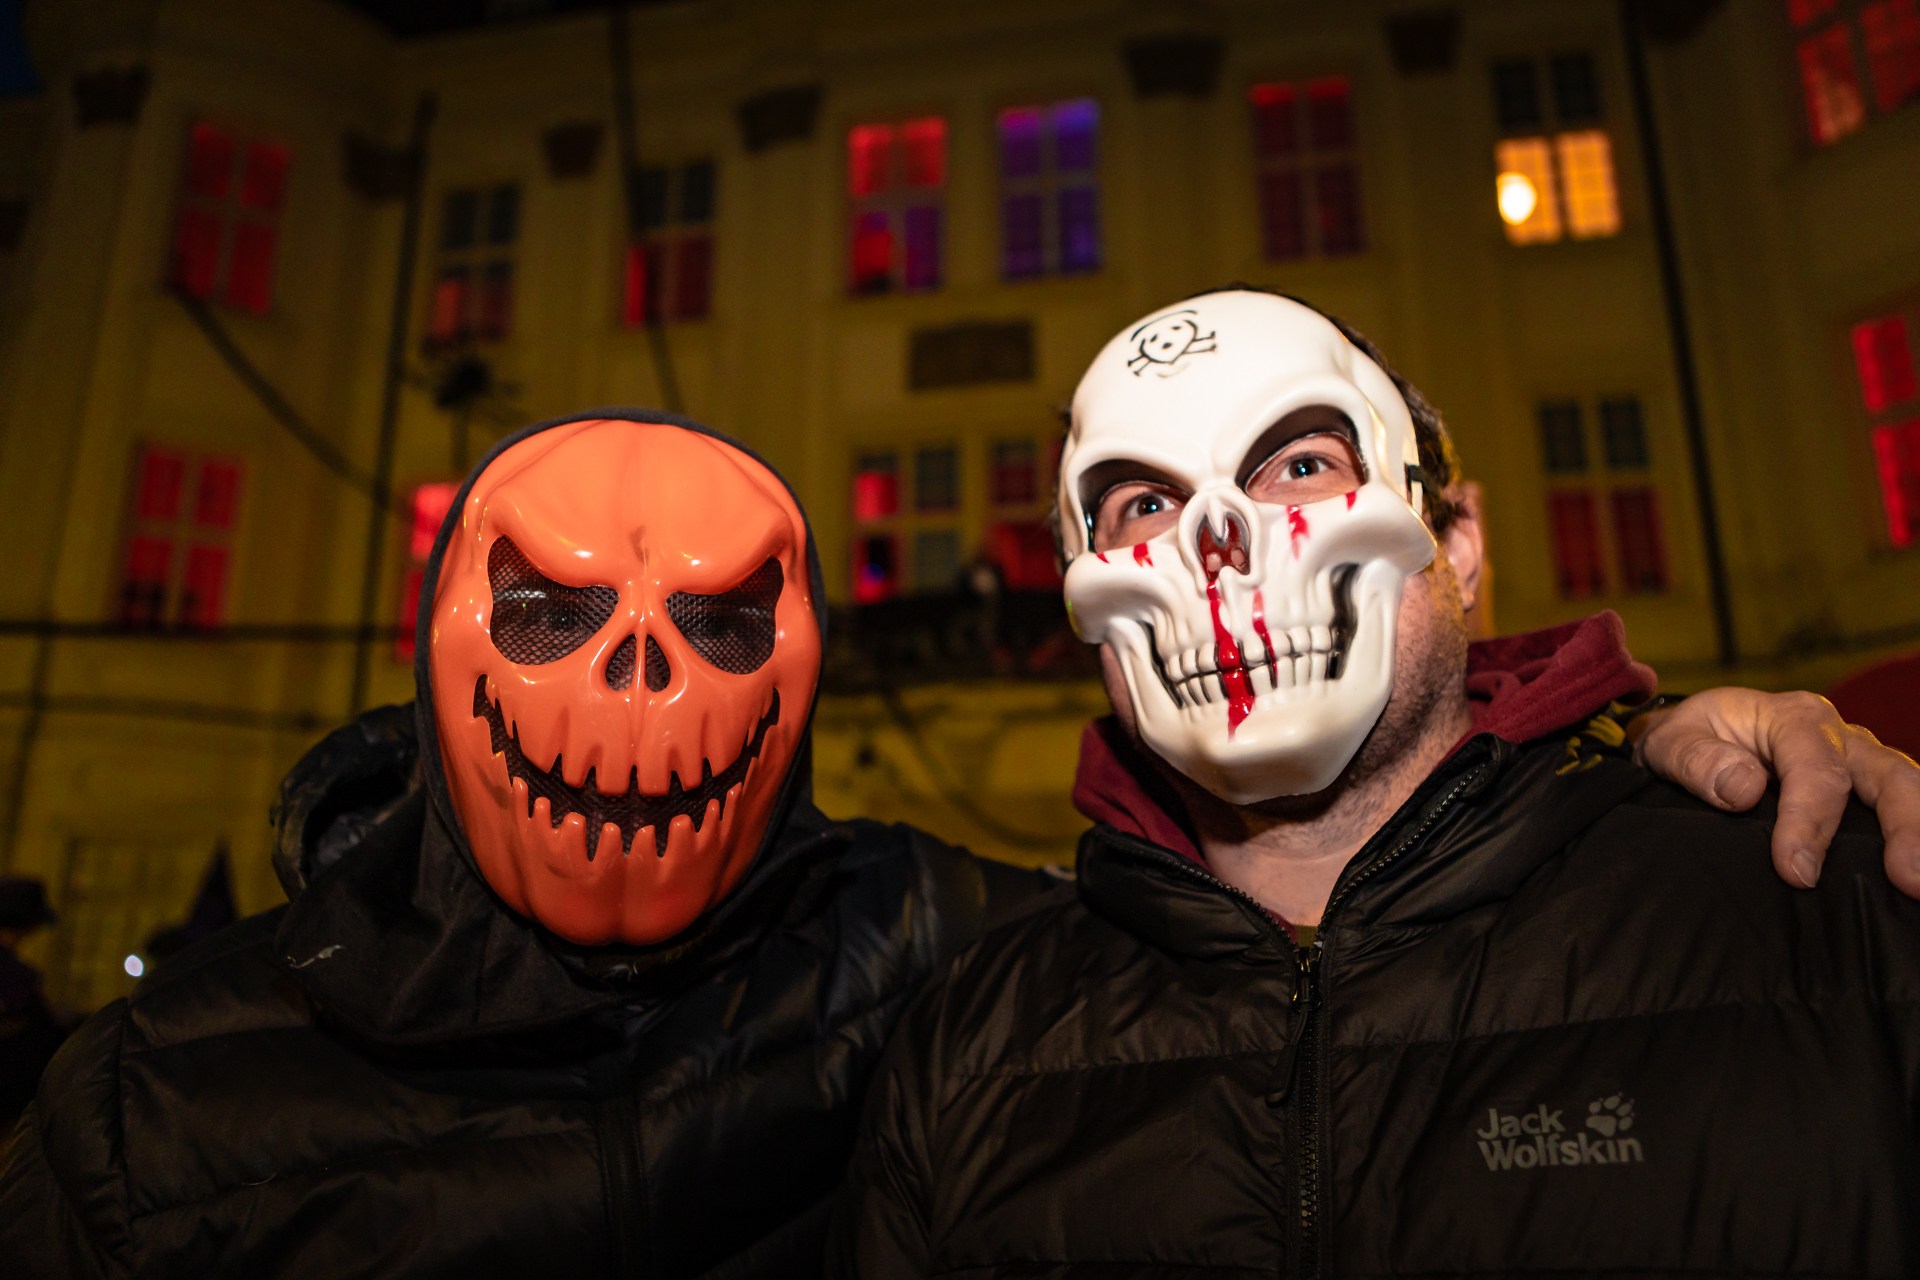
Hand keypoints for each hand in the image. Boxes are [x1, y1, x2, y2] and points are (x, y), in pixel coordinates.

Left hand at [1632, 689, 1919, 895]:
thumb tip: (1744, 789)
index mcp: (1794, 718)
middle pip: (1889, 776)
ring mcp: (1860, 766)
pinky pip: (1899, 811)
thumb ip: (1697, 760)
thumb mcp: (1670, 741)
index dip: (1810, 821)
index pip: (1817, 769)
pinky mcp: (1865, 795)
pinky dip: (1912, 839)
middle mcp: (1840, 738)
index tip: (1796, 871)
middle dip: (1907, 826)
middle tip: (1910, 881)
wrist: (1695, 740)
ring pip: (1906, 791)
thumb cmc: (1688, 740)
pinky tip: (1912, 879)